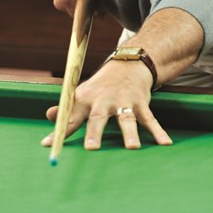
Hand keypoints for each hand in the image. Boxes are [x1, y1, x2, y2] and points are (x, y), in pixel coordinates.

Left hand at [43, 60, 172, 151]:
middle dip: (95, 132)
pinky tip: (165, 143)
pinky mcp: (141, 104)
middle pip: (98, 117)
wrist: (128, 65)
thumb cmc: (100, 87)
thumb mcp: (82, 95)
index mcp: (86, 99)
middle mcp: (104, 100)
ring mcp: (124, 102)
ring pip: (127, 118)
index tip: (48, 144)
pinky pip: (150, 120)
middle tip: (92, 148)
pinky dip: (158, 132)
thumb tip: (48, 116)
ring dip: (130, 133)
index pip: (70, 117)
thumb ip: (67, 110)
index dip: (59, 131)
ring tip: (133, 147)